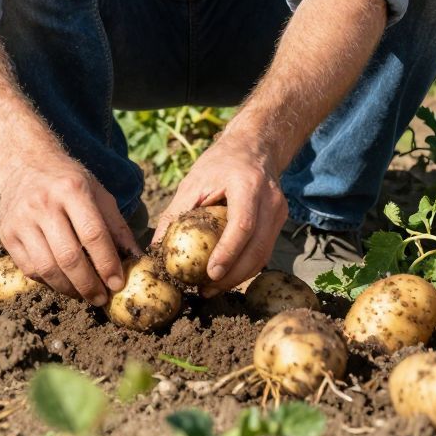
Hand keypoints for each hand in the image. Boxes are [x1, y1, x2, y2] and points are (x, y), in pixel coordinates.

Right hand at [0, 150, 140, 304]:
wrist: (26, 164)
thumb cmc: (69, 181)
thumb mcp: (98, 193)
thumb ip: (117, 225)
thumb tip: (136, 258)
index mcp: (72, 189)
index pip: (93, 234)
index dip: (107, 264)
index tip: (117, 284)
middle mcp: (44, 203)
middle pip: (68, 256)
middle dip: (88, 284)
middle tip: (101, 298)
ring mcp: (21, 219)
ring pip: (46, 267)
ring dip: (68, 289)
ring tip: (84, 295)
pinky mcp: (7, 233)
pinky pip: (29, 268)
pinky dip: (48, 282)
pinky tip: (62, 282)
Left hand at [152, 134, 287, 295]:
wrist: (254, 146)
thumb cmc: (220, 162)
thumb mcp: (193, 182)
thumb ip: (175, 214)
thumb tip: (155, 248)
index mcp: (248, 185)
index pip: (243, 226)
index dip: (228, 253)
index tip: (209, 274)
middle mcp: (270, 200)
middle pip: (257, 248)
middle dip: (233, 275)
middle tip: (206, 290)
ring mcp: (279, 211)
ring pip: (263, 255)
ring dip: (239, 276)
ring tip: (212, 288)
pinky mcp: (280, 221)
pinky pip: (264, 251)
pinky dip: (246, 266)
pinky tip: (226, 274)